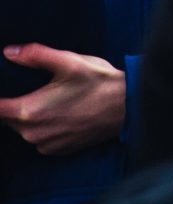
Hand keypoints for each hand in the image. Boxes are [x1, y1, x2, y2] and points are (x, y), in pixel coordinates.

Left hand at [0, 45, 124, 155]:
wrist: (130, 109)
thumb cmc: (100, 84)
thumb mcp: (70, 62)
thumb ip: (35, 55)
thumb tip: (9, 52)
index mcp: (28, 111)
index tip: (5, 90)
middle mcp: (32, 133)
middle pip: (8, 118)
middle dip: (16, 104)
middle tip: (40, 90)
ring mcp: (45, 144)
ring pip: (24, 129)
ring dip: (31, 117)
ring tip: (55, 102)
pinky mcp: (58, 151)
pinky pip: (40, 138)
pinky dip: (46, 128)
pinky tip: (64, 115)